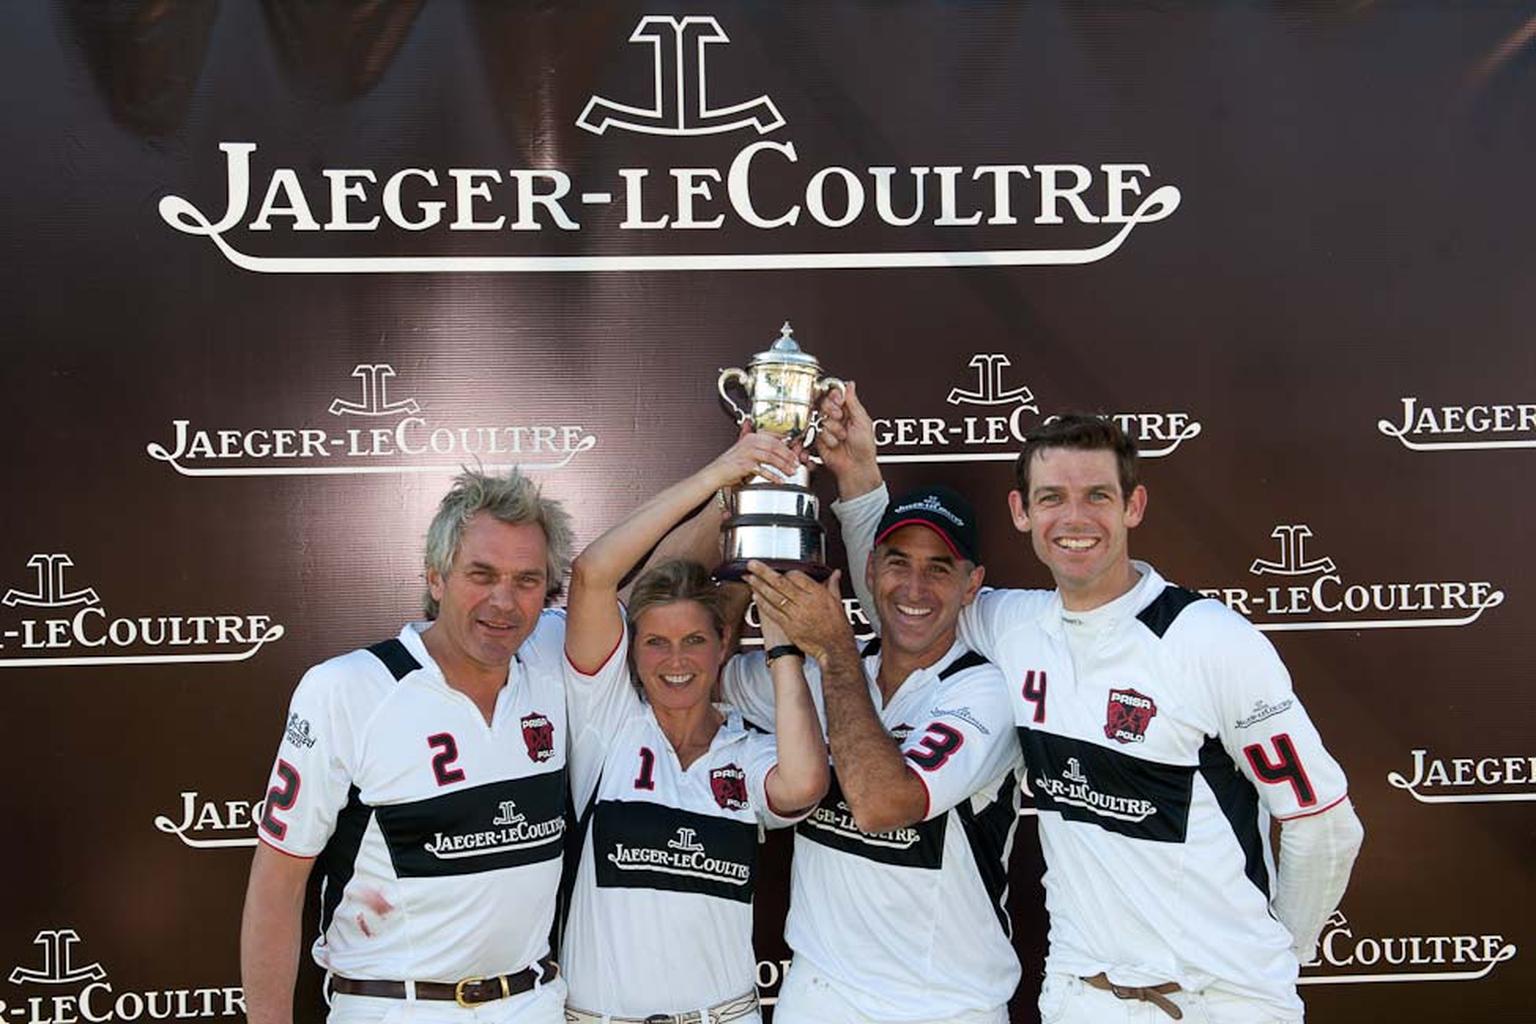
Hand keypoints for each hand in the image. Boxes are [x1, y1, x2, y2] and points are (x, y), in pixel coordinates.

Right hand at [704, 422, 799, 490]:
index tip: (796, 452)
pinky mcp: (745, 464)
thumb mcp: (748, 451)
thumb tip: (782, 450)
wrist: (716, 473)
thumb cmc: (732, 464)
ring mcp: (747, 453)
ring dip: (783, 465)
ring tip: (791, 472)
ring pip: (771, 457)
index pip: (774, 437)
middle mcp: (750, 442)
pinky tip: (779, 480)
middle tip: (796, 464)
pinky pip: (763, 469)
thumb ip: (762, 449)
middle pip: (775, 446)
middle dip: (788, 456)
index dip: (787, 445)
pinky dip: (773, 476)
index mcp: (752, 437)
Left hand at [744, 561, 857, 664]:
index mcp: (817, 593)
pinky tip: (755, 596)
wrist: (835, 648)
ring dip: (759, 586)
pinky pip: (773, 612)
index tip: (779, 569)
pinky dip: (763, 604)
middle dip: (764, 572)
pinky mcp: (789, 626)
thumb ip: (833, 585)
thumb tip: (835, 574)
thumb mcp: (838, 602)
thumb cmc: (837, 627)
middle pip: (780, 583)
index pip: (796, 576)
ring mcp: (795, 614)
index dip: (785, 571)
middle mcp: (805, 602)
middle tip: (752, 565)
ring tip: (748, 577)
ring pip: (773, 596)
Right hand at [812, 380, 880, 497]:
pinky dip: (828, 439)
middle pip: (825, 404)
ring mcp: (828, 428)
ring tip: (842, 437)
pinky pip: (818, 432)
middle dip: (832, 412)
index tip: (839, 402)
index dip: (835, 396)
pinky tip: (835, 444)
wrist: (856, 467)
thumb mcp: (862, 420)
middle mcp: (837, 418)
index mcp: (849, 410)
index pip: (836, 394)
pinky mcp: (819, 439)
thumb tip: (850, 385)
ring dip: (833, 429)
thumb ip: (853, 402)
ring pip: (821, 418)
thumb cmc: (864, 448)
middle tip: (840, 419)